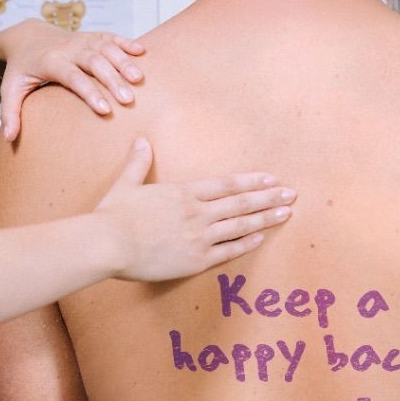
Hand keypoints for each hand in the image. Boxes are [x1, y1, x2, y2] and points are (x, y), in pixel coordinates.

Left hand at [0, 19, 145, 141]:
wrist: (26, 36)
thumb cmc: (21, 69)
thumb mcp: (11, 90)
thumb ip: (10, 114)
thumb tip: (8, 138)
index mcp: (50, 61)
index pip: (72, 76)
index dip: (89, 92)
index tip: (105, 109)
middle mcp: (69, 48)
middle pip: (94, 62)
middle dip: (112, 80)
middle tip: (128, 99)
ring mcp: (82, 40)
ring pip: (106, 49)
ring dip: (124, 62)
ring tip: (139, 80)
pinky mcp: (92, 36)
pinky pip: (112, 37)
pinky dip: (127, 43)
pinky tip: (143, 52)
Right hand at [96, 138, 295, 280]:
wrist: (108, 244)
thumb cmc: (113, 215)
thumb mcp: (126, 184)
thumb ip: (138, 163)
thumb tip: (141, 141)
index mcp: (183, 193)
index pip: (226, 185)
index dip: (250, 181)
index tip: (270, 179)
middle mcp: (197, 213)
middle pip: (240, 203)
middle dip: (268, 198)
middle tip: (291, 194)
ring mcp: (199, 237)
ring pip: (240, 226)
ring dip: (265, 219)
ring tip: (286, 213)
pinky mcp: (195, 260)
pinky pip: (227, 251)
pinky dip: (245, 244)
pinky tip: (261, 238)